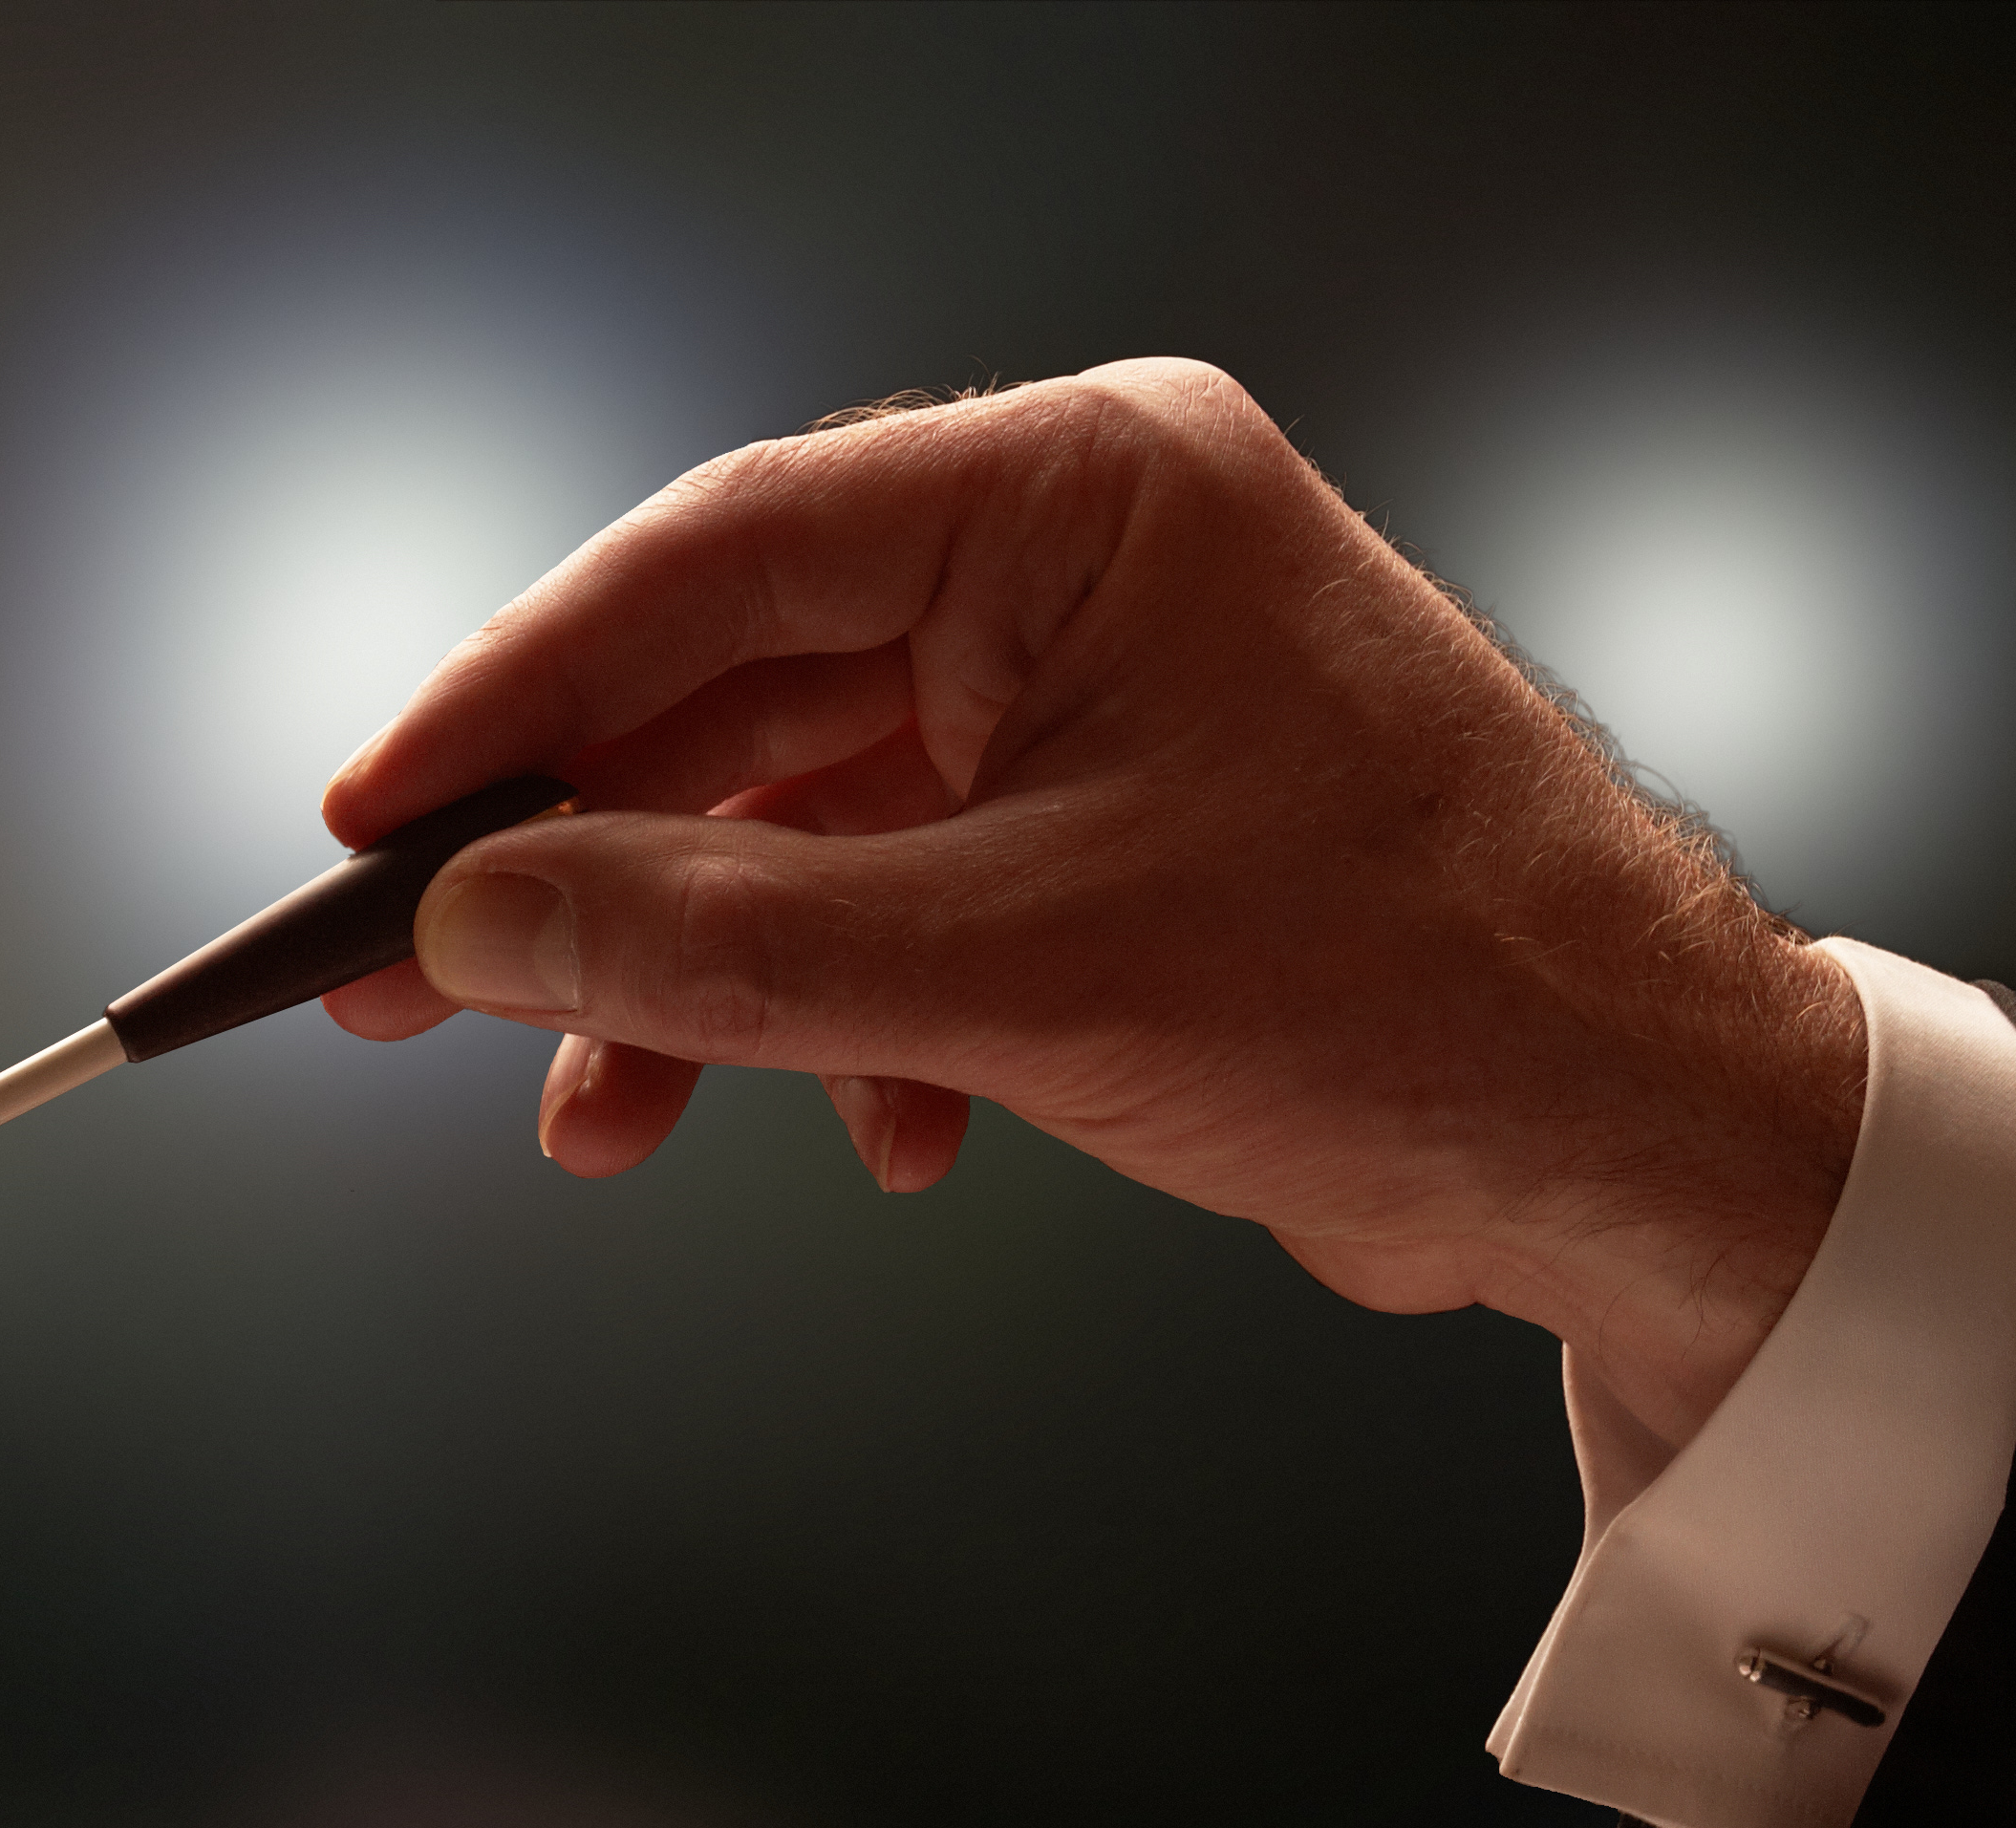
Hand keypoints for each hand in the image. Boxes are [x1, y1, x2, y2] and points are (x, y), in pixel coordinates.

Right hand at [321, 359, 1863, 1466]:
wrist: (1644, 1139)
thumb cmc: (1412, 991)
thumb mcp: (1011, 969)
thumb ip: (717, 940)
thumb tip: (479, 911)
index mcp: (1081, 500)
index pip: (717, 559)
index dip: (516, 692)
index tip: (371, 819)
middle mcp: (1081, 566)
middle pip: (734, 694)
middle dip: (584, 869)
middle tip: (411, 987)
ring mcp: (1096, 699)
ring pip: (798, 827)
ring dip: (699, 986)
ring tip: (607, 1125)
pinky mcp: (1113, 833)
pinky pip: (896, 908)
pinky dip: (847, 1032)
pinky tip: (885, 1138)